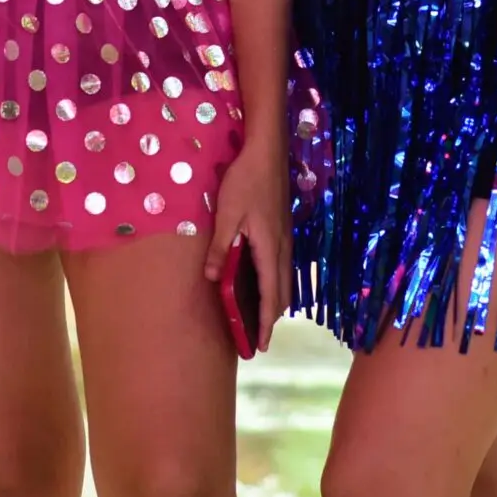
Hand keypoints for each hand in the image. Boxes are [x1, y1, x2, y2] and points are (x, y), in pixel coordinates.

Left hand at [205, 136, 291, 350]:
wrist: (267, 152)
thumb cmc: (245, 181)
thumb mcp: (226, 214)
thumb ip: (220, 247)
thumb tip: (211, 278)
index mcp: (269, 249)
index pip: (270, 295)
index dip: (265, 321)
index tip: (262, 344)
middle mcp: (283, 248)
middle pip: (282, 292)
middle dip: (272, 318)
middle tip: (260, 338)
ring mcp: (286, 238)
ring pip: (285, 280)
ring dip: (276, 301)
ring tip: (263, 318)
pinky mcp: (283, 229)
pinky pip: (283, 267)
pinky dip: (277, 284)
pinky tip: (266, 283)